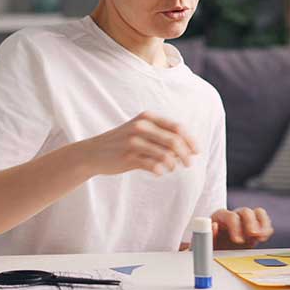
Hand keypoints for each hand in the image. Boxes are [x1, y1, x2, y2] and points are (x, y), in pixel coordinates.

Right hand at [73, 112, 198, 176]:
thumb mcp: (140, 130)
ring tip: (171, 169)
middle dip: (186, 154)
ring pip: (165, 155)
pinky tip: (160, 172)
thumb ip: (161, 135)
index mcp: (147, 117)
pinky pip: (152, 165)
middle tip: (189, 164)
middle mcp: (141, 126)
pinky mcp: (128, 157)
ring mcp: (134, 141)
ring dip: (173, 165)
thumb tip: (188, 149)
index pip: (177, 128)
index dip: (190, 140)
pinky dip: (160, 170)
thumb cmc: (122, 142)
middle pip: (174, 141)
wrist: (93, 152)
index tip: (196, 152)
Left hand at [211, 208, 272, 248]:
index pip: (230, 216)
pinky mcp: (255, 229)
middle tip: (252, 235)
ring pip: (258, 213)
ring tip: (261, 236)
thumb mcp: (204, 244)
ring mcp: (246, 221)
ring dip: (262, 224)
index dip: (235, 227)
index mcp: (220, 217)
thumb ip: (207, 235)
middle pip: (245, 211)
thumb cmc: (208, 247)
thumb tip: (213, 226)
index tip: (238, 240)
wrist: (216, 253)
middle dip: (250, 223)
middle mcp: (234, 216)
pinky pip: (265, 222)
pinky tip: (264, 237)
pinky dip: (266, 228)